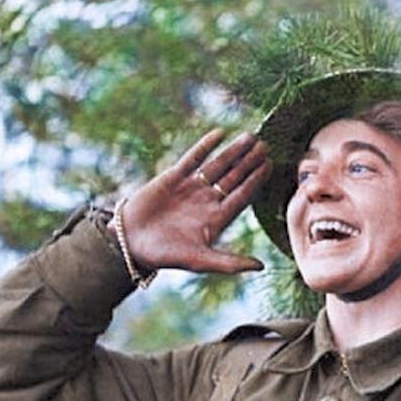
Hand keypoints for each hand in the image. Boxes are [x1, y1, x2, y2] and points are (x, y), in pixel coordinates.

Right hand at [110, 129, 272, 273]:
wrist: (129, 243)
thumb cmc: (165, 256)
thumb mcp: (200, 260)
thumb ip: (230, 262)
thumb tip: (261, 267)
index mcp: (216, 218)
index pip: (242, 195)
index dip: (256, 180)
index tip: (271, 165)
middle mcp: (207, 200)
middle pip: (234, 177)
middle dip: (250, 162)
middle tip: (266, 146)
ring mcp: (191, 187)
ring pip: (218, 165)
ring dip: (234, 151)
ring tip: (250, 137)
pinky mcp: (172, 177)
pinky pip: (193, 158)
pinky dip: (205, 146)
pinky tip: (220, 133)